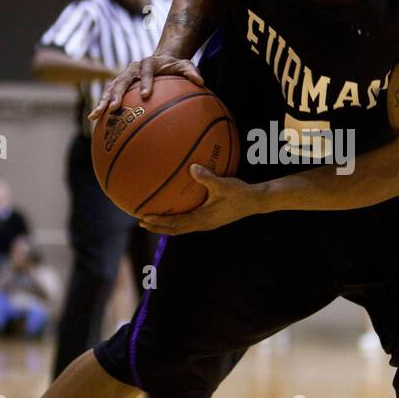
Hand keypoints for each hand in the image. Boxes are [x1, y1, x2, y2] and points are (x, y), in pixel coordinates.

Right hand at [89, 52, 204, 119]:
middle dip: (117, 93)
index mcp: (148, 63)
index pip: (146, 71)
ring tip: (95, 116)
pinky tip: (94, 120)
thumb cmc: (175, 66)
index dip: (145, 82)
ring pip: (110, 88)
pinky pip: (108, 95)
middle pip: (122, 79)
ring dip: (103, 101)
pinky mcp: (119, 84)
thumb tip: (201, 82)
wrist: (161, 59)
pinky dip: (101, 105)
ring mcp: (124, 76)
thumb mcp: (185, 65)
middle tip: (114, 107)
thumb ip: (191, 71)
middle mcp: (132, 68)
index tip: (146, 95)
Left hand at [137, 166, 259, 235]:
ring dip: (167, 224)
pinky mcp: (211, 219)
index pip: (175, 224)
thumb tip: (192, 167)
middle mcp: (203, 224)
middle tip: (142, 221)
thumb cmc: (240, 193)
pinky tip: (176, 208)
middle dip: (158, 227)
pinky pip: (189, 221)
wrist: (256, 202)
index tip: (144, 218)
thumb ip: (207, 177)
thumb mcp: (223, 184)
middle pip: (175, 230)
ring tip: (154, 218)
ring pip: (182, 227)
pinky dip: (178, 218)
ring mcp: (207, 223)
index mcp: (202, 219)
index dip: (159, 222)